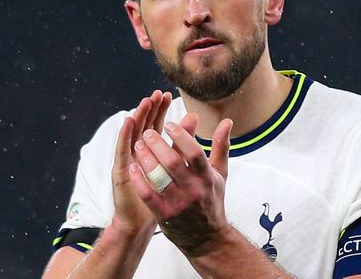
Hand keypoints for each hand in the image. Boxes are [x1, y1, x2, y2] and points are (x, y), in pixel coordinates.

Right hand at [110, 90, 171, 236]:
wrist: (140, 223)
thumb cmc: (160, 197)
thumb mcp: (176, 171)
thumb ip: (184, 146)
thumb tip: (195, 119)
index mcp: (150, 152)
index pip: (154, 124)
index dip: (159, 110)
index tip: (166, 95)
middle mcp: (137, 153)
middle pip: (143, 124)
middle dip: (150, 109)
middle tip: (156, 94)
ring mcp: (127, 161)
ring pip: (132, 132)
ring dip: (138, 116)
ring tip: (145, 101)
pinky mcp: (120, 171)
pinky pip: (122, 150)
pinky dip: (124, 135)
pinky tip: (128, 122)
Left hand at [129, 113, 233, 255]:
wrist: (207, 238)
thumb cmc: (211, 200)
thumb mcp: (220, 173)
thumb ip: (221, 146)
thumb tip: (227, 122)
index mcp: (207, 177)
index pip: (194, 152)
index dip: (181, 136)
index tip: (169, 124)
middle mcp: (194, 190)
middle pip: (173, 162)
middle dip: (158, 144)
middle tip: (147, 132)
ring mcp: (178, 203)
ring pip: (159, 177)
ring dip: (146, 159)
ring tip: (138, 145)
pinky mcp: (165, 215)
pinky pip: (149, 195)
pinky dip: (140, 180)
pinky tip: (133, 167)